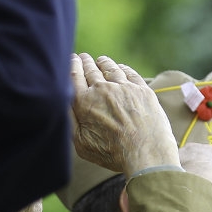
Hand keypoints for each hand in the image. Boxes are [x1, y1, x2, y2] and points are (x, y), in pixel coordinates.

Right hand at [69, 54, 178, 175]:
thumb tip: (65, 104)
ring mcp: (123, 87)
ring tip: (101, 60)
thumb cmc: (112, 153)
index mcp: (84, 102)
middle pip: (91, 70)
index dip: (72, 65)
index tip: (72, 59)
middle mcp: (102, 90)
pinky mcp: (142, 90)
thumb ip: (71, 122)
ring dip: (104, 63)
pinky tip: (121, 68)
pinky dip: (123, 68)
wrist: (146, 153)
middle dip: (86, 62)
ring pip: (110, 68)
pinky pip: (130, 73)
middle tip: (84, 58)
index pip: (74, 77)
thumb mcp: (81, 144)